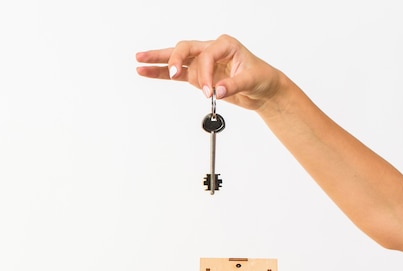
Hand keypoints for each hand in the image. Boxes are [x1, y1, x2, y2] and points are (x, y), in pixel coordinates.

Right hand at [136, 34, 282, 110]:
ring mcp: (201, 62)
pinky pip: (176, 73)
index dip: (206, 74)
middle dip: (176, 60)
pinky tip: (145, 71)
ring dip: (158, 61)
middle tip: (174, 73)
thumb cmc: (260, 78)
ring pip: (176, 58)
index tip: (210, 92)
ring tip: (140, 62)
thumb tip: (218, 90)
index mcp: (225, 45)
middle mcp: (210, 50)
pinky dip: (161, 73)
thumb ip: (234, 85)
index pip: (206, 55)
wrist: (262, 89)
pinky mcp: (197, 76)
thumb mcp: (252, 80)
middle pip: (185, 48)